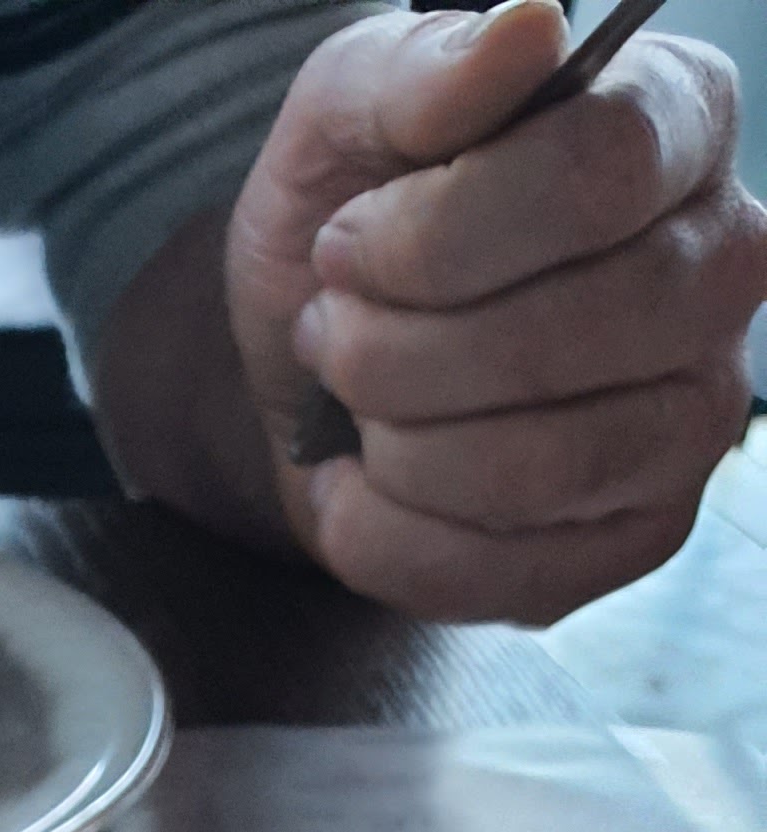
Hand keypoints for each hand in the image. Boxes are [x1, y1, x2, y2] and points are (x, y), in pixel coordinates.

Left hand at [226, 0, 766, 619]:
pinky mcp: (640, 534)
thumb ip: (425, 68)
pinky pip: (505, 570)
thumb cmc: (358, 219)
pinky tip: (360, 486)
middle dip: (398, 351)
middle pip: (571, 332)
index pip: (603, 170)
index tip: (346, 247)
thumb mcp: (351, 113)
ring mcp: (695, 413)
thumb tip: (524, 36)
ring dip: (394, 447)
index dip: (443, 232)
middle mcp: (721, 266)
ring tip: (351, 402)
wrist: (316, 362)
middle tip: (331, 333)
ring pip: (541, 466)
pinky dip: (388, 539)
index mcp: (677, 122)